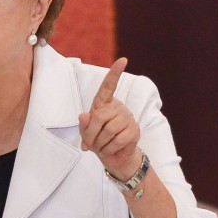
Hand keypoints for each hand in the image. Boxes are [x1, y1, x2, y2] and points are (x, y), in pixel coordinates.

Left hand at [79, 57, 142, 179]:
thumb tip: (83, 116)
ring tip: (100, 146)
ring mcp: (128, 118)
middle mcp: (117, 107)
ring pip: (109, 130)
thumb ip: (84, 124)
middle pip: (99, 117)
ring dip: (100, 143)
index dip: (114, 73)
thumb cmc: (98, 140)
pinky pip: (118, 140)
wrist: (114, 156)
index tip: (122, 60)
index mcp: (104, 104)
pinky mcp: (134, 130)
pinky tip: (110, 149)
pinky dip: (109, 149)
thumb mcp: (86, 132)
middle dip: (90, 134)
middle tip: (89, 144)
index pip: (108, 86)